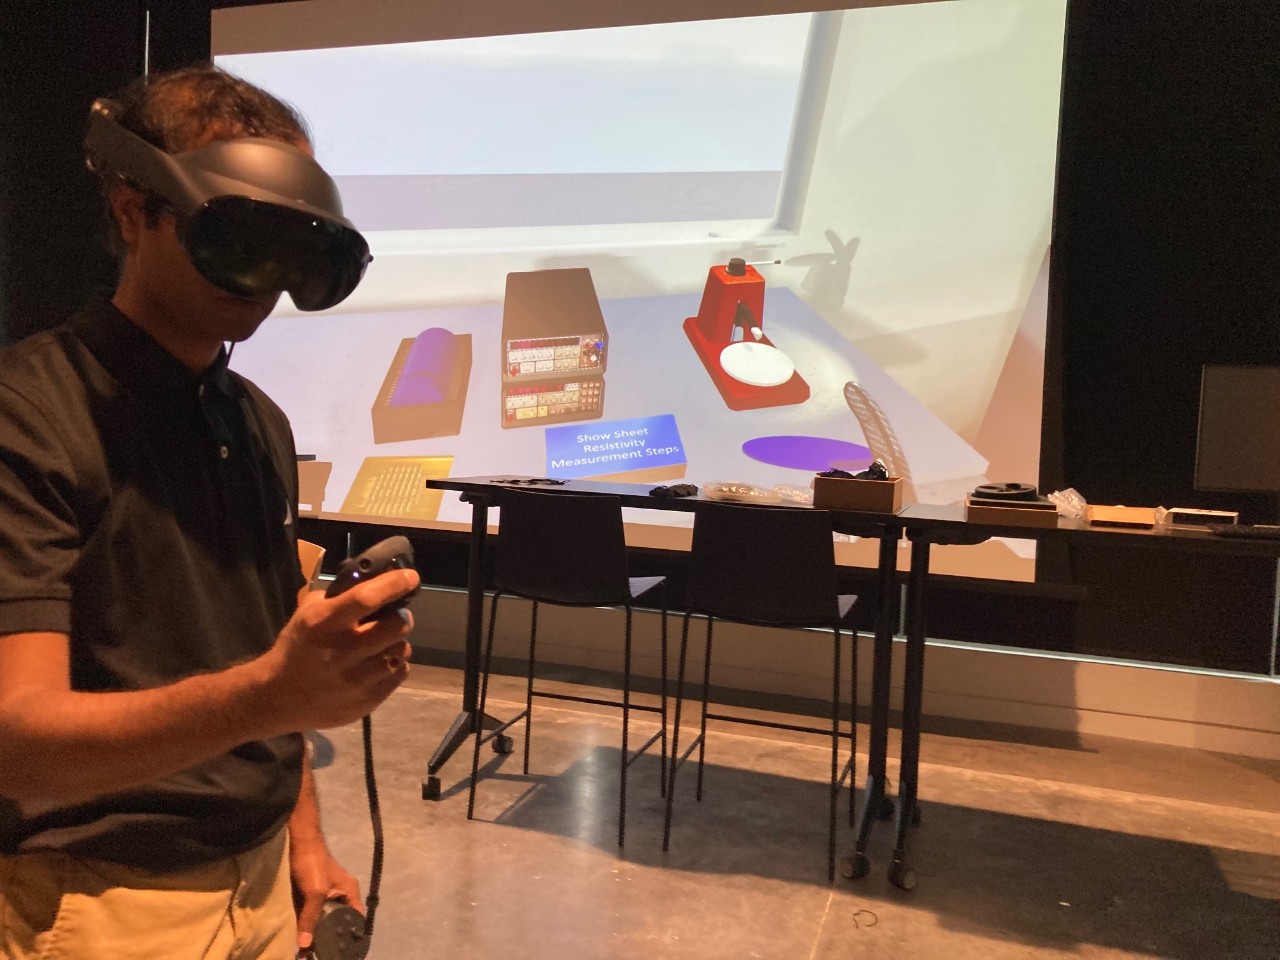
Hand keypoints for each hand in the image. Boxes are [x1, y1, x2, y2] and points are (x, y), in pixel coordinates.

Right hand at [258, 567, 419, 733]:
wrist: (278, 697)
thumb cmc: (298, 647)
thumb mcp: (309, 613)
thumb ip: (340, 597)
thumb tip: (376, 582)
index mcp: (325, 623)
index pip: (367, 598)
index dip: (394, 584)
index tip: (410, 577)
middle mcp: (342, 652)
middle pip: (396, 626)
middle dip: (401, 617)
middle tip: (395, 617)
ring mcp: (356, 680)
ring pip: (402, 650)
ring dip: (396, 643)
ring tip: (383, 644)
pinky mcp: (366, 701)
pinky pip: (400, 673)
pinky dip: (395, 665)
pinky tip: (380, 664)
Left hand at [290, 836, 362, 954]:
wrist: (297, 841)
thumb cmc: (313, 864)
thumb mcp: (315, 892)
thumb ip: (311, 918)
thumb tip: (305, 945)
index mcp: (349, 892)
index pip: (356, 919)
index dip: (350, 934)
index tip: (343, 950)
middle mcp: (339, 894)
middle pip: (336, 921)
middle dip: (328, 936)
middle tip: (319, 953)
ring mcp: (324, 893)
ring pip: (321, 918)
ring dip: (314, 931)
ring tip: (308, 949)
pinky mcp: (310, 892)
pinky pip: (310, 912)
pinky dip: (305, 922)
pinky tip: (299, 934)